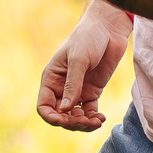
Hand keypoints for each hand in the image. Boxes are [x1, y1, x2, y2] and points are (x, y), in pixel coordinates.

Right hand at [37, 9, 126, 130]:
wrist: (108, 29)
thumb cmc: (88, 38)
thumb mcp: (78, 60)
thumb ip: (72, 85)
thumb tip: (66, 110)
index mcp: (51, 79)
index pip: (44, 106)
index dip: (52, 117)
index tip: (65, 119)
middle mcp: (62, 88)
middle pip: (61, 115)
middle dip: (72, 122)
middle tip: (86, 121)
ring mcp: (77, 91)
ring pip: (75, 116)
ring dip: (84, 123)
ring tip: (96, 122)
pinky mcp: (92, 91)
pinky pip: (89, 111)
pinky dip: (94, 118)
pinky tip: (101, 118)